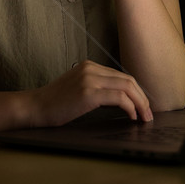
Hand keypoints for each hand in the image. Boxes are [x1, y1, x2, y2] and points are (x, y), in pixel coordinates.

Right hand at [27, 61, 152, 127]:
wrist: (35, 107)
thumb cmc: (55, 103)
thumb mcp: (77, 87)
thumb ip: (97, 87)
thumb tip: (122, 101)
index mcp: (89, 66)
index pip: (122, 76)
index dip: (137, 92)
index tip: (143, 106)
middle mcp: (91, 68)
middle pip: (129, 79)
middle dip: (143, 98)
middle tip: (149, 114)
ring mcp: (89, 79)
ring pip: (127, 87)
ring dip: (141, 104)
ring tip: (144, 117)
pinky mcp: (88, 93)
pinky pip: (119, 98)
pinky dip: (130, 108)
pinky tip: (131, 117)